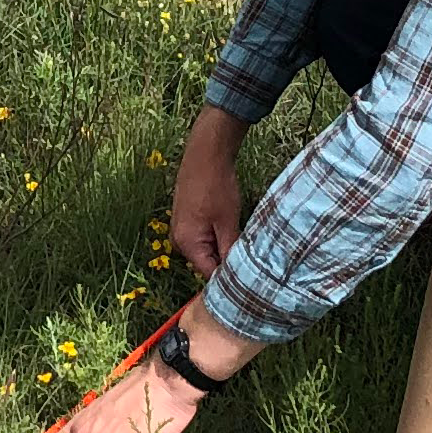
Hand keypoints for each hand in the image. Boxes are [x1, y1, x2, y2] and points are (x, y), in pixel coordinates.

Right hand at [171, 108, 245, 278]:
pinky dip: (219, 236)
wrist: (206, 153)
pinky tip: (233, 228)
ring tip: (244, 242)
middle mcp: (179, 240)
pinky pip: (204, 237)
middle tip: (252, 260)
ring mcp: (181, 229)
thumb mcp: (227, 221)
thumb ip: (230, 251)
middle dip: (227, 262)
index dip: (229, 278)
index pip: (209, 274)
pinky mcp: (187, 219)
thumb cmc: (216, 185)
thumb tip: (237, 275)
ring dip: (225, 247)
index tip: (250, 279)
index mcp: (186, 243)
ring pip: (208, 249)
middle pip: (207, 263)